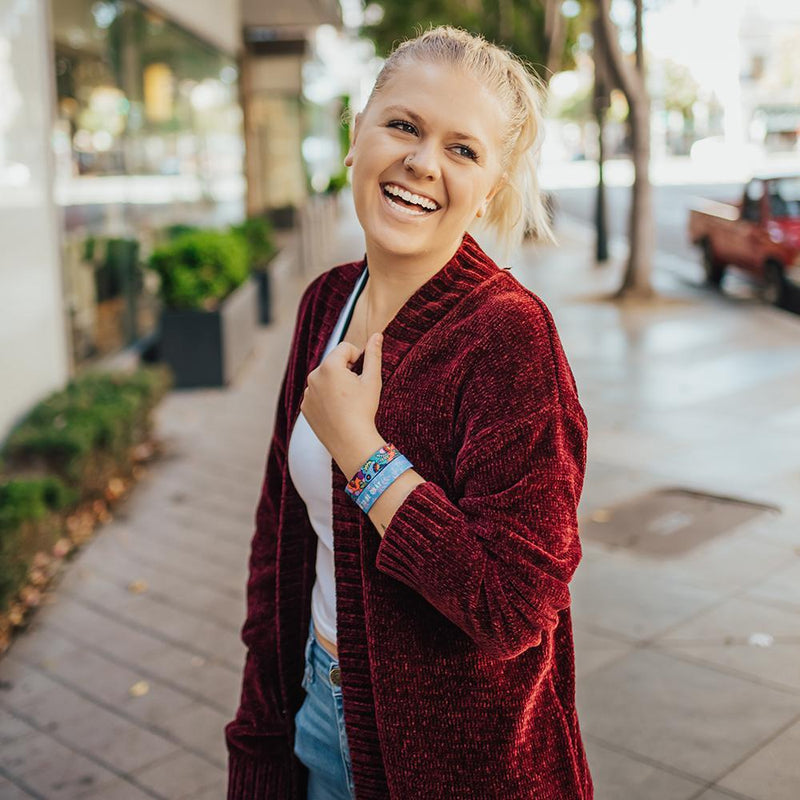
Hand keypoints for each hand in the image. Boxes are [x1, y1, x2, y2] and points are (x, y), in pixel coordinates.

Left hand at [301, 332, 384, 474]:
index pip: (345, 348)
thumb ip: (373, 354)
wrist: (351, 442)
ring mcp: (307, 393)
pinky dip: (326, 399)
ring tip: (347, 403)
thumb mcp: (372, 380)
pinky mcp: (305, 407)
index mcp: (329, 366)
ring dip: (335, 385)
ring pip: (324, 379)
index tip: (362, 375)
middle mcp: (314, 376)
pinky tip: (337, 412)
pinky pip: (317, 395)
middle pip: (333, 363)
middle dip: (345, 371)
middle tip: (356, 391)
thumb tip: (377, 335)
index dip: (358, 358)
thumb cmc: (364, 409)